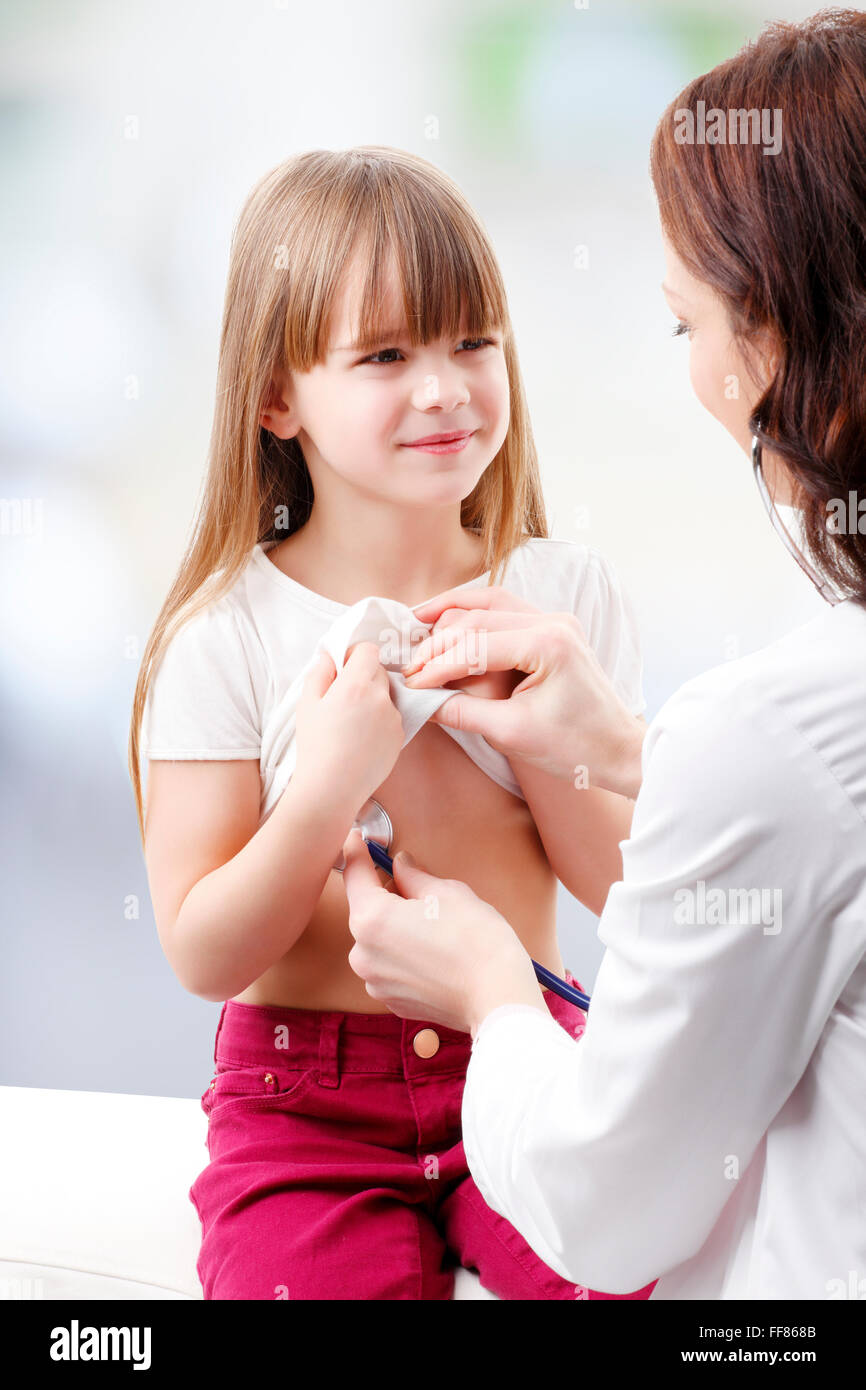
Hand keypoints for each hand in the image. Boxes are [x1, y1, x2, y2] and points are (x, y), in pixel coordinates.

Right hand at [295, 642, 404, 809]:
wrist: (332, 787)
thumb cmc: (315, 746)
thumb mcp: (307, 703)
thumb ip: (320, 672)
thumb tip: (331, 656)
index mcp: (356, 685)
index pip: (369, 650)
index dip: (355, 655)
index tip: (344, 667)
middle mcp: (380, 697)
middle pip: (379, 671)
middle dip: (363, 677)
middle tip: (343, 698)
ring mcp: (394, 717)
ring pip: (386, 695)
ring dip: (372, 700)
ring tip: (351, 724)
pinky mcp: (400, 735)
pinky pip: (391, 717)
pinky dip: (379, 721)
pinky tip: (361, 739)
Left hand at [341, 828, 545, 1035]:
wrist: (497, 997)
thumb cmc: (477, 943)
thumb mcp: (447, 893)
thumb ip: (414, 876)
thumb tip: (402, 866)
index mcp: (371, 919)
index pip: (355, 874)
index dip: (357, 852)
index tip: (356, 839)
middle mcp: (363, 953)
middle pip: (367, 911)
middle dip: (388, 896)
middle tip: (421, 890)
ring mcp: (376, 982)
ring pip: (379, 941)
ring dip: (396, 928)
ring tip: (435, 928)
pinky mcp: (392, 1001)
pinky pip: (390, 966)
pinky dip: (404, 955)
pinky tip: (434, 953)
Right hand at [403, 585, 644, 797]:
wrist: (618, 751)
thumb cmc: (575, 747)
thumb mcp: (510, 733)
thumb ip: (461, 711)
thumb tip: (420, 700)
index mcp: (548, 643)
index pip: (476, 645)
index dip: (437, 665)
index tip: (411, 683)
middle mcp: (553, 621)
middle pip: (479, 617)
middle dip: (439, 640)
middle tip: (408, 662)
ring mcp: (555, 621)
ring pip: (491, 603)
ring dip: (452, 613)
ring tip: (416, 622)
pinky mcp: (553, 630)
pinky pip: (505, 612)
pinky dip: (474, 616)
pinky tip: (448, 622)